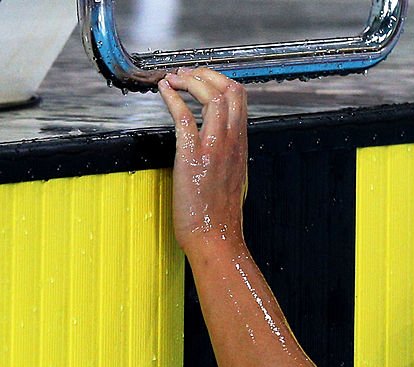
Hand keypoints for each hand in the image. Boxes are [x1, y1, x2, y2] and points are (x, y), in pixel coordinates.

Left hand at [158, 68, 247, 253]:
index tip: (203, 80)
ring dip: (191, 81)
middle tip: (187, 74)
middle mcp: (232, 143)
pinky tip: (164, 91)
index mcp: (241, 146)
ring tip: (175, 79)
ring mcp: (215, 148)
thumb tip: (221, 147)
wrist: (216, 237)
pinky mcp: (193, 156)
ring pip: (212, 97)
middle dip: (207, 74)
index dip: (220, 81)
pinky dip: (173, 97)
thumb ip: (230, 158)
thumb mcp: (235, 179)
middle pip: (231, 91)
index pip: (240, 100)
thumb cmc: (221, 215)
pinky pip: (185, 117)